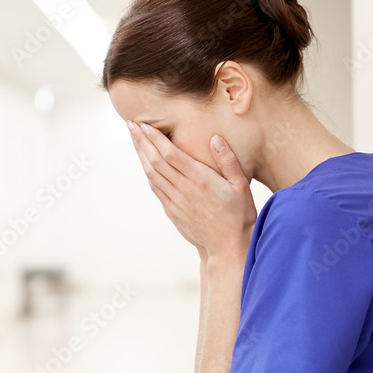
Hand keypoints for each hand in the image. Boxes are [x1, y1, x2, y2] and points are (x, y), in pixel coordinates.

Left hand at [127, 121, 256, 258]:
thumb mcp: (241, 185)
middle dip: (141, 142)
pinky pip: (155, 188)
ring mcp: (175, 202)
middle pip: (155, 162)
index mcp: (200, 180)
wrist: (228, 246)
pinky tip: (144, 162)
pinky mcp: (172, 211)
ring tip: (134, 139)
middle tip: (130, 125)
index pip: (170, 154)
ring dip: (141, 155)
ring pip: (151, 174)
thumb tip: (215, 139)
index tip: (144, 125)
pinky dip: (147, 172)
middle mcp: (184, 190)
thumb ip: (228, 161)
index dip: (155, 138)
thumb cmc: (238, 215)